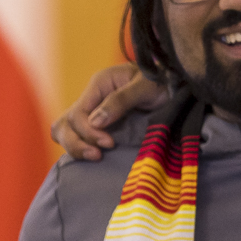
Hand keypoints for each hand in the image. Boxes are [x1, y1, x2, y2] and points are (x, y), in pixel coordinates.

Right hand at [51, 63, 165, 160]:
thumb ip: (121, 100)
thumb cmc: (163, 83)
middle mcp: (92, 97)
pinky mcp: (98, 124)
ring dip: (74, 147)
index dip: (89, 132)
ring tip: (95, 157)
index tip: (109, 143)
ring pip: (65, 130)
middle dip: (78, 142)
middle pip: (66, 123)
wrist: (175, 88)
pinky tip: (93, 156)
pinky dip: (78, 147)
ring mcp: (93, 111)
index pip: (79, 112)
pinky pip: (76, 136)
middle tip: (99, 155)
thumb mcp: (146, 86)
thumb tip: (95, 122)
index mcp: (100, 84)